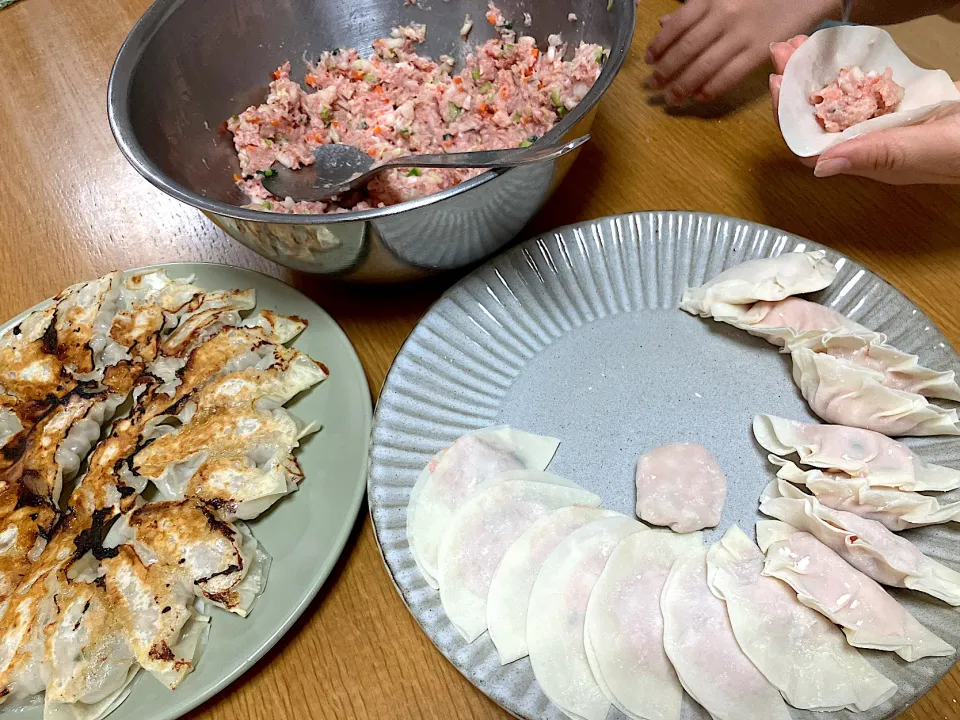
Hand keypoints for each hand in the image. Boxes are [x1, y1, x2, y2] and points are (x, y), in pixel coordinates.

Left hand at [645, 0, 832, 103]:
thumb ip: (694, 9)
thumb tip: (664, 25)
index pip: (677, 26)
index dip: (659, 46)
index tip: (648, 60)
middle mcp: (724, 16)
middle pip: (686, 50)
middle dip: (666, 71)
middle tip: (653, 85)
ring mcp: (742, 35)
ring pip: (704, 67)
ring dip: (683, 86)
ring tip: (671, 98)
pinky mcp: (759, 52)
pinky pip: (729, 76)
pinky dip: (711, 88)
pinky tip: (699, 96)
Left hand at [770, 38, 959, 183]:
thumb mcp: (925, 149)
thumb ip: (877, 155)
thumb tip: (822, 166)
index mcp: (870, 161)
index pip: (811, 142)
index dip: (789, 115)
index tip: (778, 82)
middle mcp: (870, 145)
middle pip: (818, 118)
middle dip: (797, 85)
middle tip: (785, 51)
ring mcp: (885, 125)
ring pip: (837, 101)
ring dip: (817, 74)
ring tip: (802, 45)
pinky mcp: (901, 107)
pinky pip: (863, 89)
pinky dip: (847, 69)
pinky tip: (836, 52)